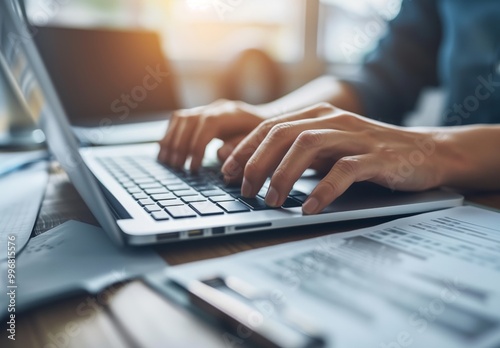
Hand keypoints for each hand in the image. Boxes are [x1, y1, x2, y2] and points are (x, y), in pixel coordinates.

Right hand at [158, 99, 264, 171]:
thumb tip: (220, 154)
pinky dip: (170, 135)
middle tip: (178, 167)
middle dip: (181, 145)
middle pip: (191, 120)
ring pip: (182, 118)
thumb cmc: (267, 140)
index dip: (197, 145)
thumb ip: (243, 149)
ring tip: (168, 162)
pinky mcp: (202, 114)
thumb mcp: (261, 146)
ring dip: (172, 140)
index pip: (209, 123)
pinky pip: (179, 120)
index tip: (194, 168)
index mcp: (235, 113)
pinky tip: (165, 152)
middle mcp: (219, 107)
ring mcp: (209, 108)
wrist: (272, 125)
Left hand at [222, 103, 448, 214]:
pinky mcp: (377, 157)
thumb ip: (300, 153)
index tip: (226, 171)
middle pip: (282, 133)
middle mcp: (334, 120)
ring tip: (271, 201)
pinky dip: (322, 189)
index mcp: (318, 115)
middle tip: (244, 190)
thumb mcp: (331, 148)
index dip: (245, 148)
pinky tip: (308, 208)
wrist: (426, 151)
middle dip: (257, 162)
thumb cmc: (370, 154)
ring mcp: (356, 136)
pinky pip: (344, 170)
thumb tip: (259, 171)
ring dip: (283, 174)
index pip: (270, 126)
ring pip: (308, 146)